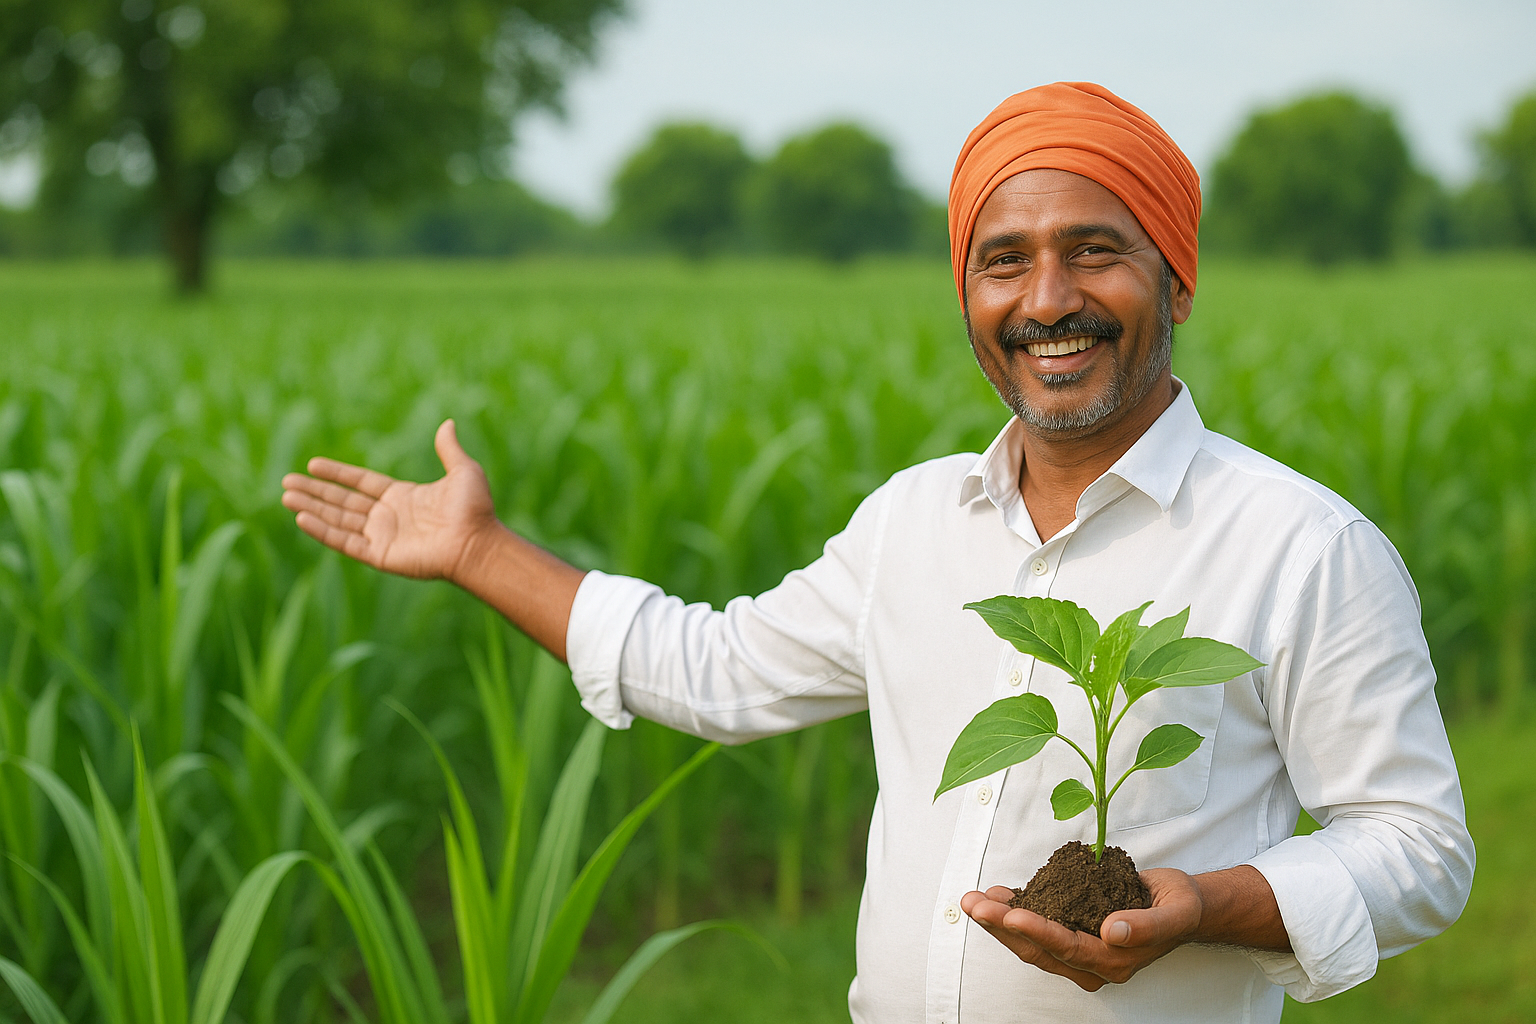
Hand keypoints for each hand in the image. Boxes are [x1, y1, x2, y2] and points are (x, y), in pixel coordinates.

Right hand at [281, 419, 497, 582]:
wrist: (478, 542)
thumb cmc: (475, 509)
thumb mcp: (462, 471)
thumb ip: (449, 449)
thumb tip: (448, 423)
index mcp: (403, 497)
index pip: (361, 483)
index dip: (337, 474)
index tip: (312, 464)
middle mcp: (389, 517)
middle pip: (343, 502)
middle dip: (315, 492)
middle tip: (286, 482)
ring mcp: (383, 537)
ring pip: (338, 521)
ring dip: (312, 508)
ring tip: (286, 496)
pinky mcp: (380, 556)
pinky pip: (345, 542)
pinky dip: (323, 531)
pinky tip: (302, 517)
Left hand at [960, 868, 1202, 990]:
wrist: (1183, 906)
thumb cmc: (1180, 907)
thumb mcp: (1176, 912)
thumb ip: (1147, 925)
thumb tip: (1112, 931)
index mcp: (1114, 960)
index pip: (1067, 947)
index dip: (1037, 930)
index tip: (1010, 913)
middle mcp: (1091, 962)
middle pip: (1038, 947)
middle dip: (1001, 925)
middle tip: (974, 904)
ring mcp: (1078, 950)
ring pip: (1030, 941)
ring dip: (998, 920)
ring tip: (973, 899)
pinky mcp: (1071, 932)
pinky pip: (1036, 926)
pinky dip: (1013, 911)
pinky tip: (995, 895)